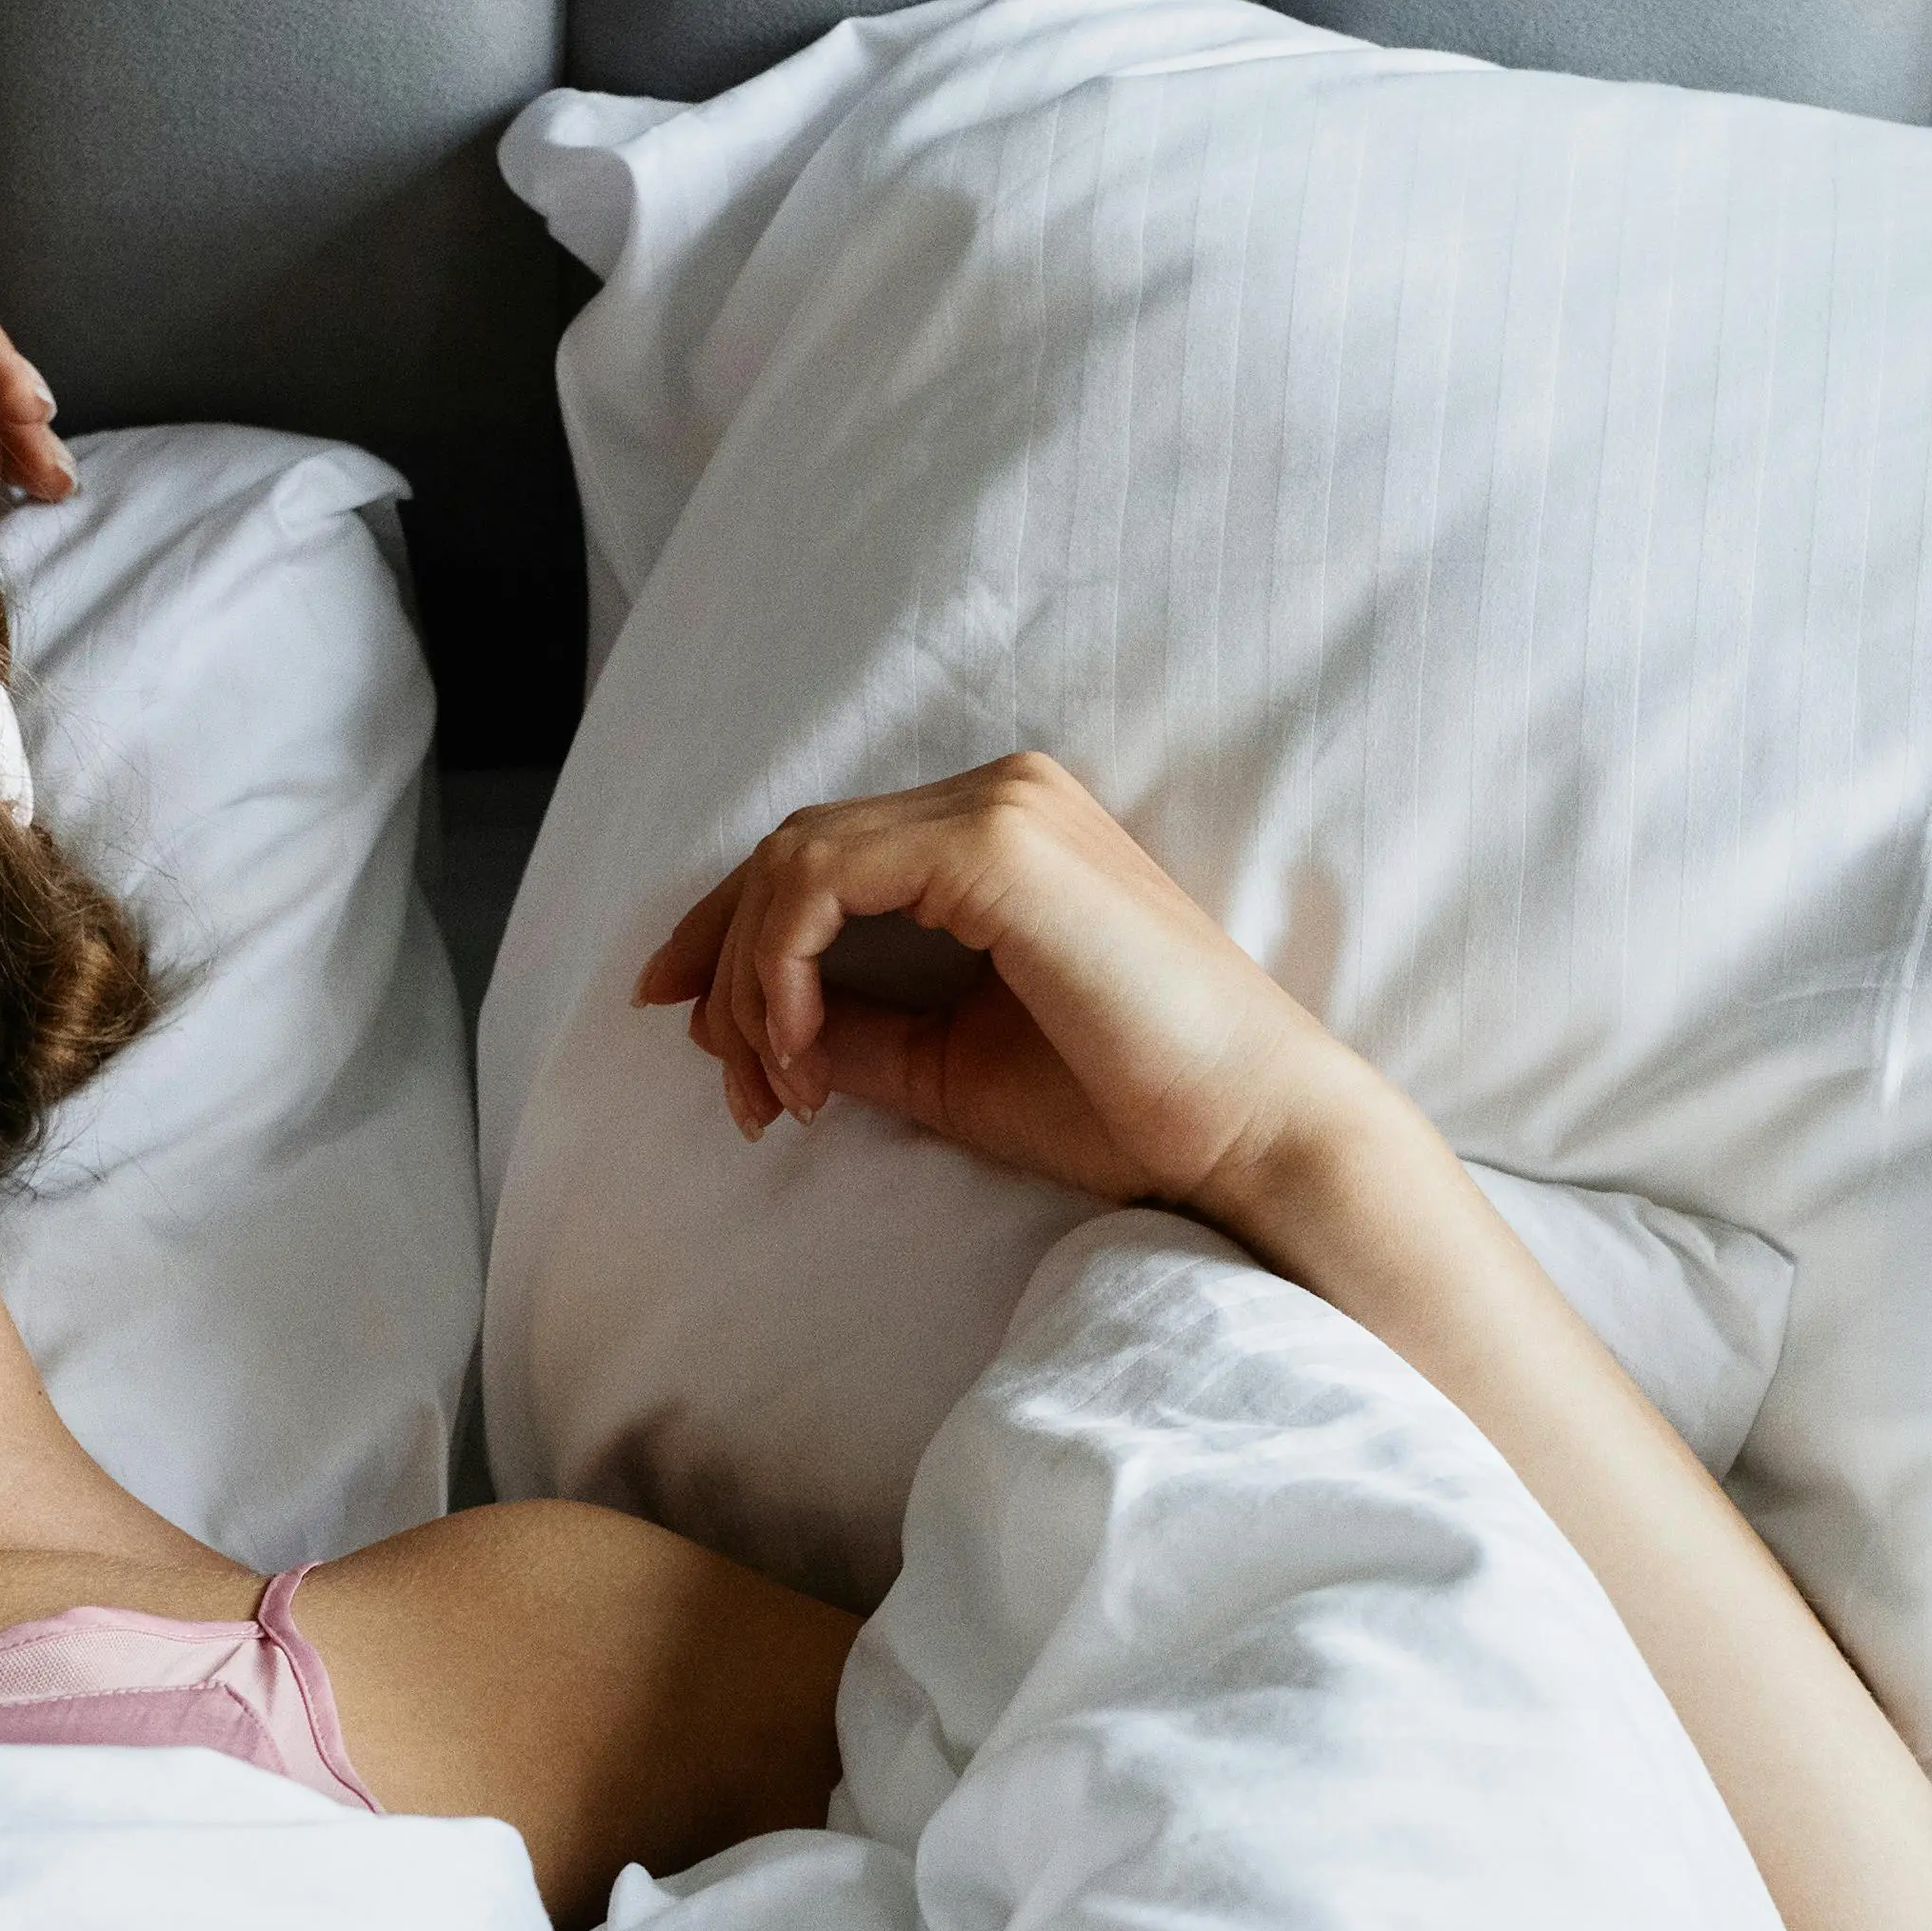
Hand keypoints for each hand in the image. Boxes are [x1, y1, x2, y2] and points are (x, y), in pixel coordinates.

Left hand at [634, 752, 1414, 1238]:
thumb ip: (860, 1026)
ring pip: (794, 860)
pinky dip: (781, 968)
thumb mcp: (951, 1064)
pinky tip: (800, 1053)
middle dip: (724, 968)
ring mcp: (1001, 810)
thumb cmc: (1126, 1106)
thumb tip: (759, 1026)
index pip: (824, 854)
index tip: (684, 1027)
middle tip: (733, 1088)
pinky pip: (823, 882)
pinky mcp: (998, 850)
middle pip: (793, 848)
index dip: (729, 933)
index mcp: (1001, 833)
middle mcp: (1001, 795)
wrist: (1246, 1135)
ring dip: (748, 983)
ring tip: (776, 1090)